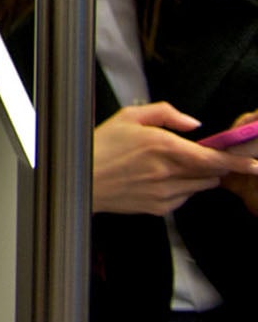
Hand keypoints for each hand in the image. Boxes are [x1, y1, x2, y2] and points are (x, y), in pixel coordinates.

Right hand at [91, 102, 257, 214]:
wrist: (81, 178)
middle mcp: (168, 172)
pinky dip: (182, 188)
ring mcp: (165, 193)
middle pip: (210, 173)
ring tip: (174, 165)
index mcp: (162, 146)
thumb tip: (194, 124)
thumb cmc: (101, 145)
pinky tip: (160, 178)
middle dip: (215, 165)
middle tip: (204, 156)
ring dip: (199, 176)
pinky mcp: (160, 207)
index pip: (212, 158)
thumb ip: (165, 114)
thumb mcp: (128, 116)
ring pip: (200, 186)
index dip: (237, 162)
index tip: (254, 164)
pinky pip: (184, 197)